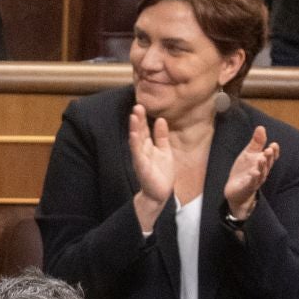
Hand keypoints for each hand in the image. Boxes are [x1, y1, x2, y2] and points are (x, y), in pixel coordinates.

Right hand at [127, 103, 175, 231]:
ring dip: (134, 128)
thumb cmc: (161, 173)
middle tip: (137, 105)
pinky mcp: (142, 166)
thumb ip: (161, 136)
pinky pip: (138, 153)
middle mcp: (142, 150)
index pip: (144, 129)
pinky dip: (135, 144)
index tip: (141, 105)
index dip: (142, 118)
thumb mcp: (164, 150)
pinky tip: (134, 135)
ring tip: (134, 116)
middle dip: (137, 120)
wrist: (159, 193)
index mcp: (148, 146)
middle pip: (139, 132)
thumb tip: (160, 120)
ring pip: (136, 140)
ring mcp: (141, 158)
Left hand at [223, 124, 279, 219]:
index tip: (274, 144)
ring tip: (261, 158)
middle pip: (267, 164)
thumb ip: (256, 143)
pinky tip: (253, 172)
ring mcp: (255, 180)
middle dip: (268, 157)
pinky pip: (252, 182)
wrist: (235, 189)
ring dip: (262, 166)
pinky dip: (253, 178)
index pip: (271, 156)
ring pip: (261, 173)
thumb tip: (261, 127)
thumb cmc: (244, 170)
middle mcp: (262, 171)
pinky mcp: (247, 187)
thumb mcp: (248, 154)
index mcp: (263, 162)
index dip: (274, 152)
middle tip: (268, 150)